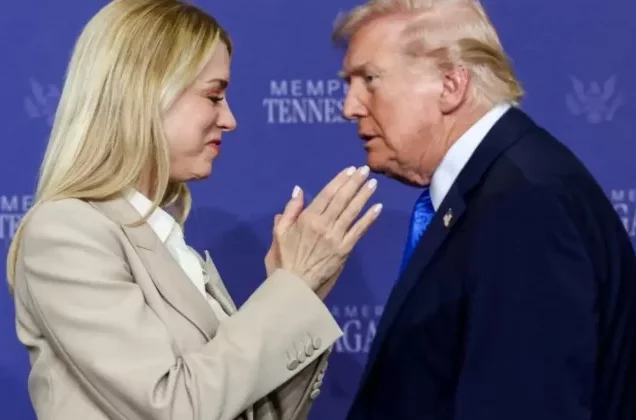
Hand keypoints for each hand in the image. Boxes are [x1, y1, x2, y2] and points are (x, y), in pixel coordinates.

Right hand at [265, 166, 381, 296]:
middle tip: (365, 169)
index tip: (349, 170)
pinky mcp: (345, 250)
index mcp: (307, 219)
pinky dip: (369, 218)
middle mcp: (324, 225)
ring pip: (352, 212)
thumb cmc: (283, 261)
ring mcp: (336, 237)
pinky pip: (359, 231)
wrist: (294, 287)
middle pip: (342, 199)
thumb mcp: (278, 234)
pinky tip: (377, 207)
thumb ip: (290, 211)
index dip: (339, 181)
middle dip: (354, 183)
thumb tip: (299, 190)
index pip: (326, 195)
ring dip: (363, 196)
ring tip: (372, 183)